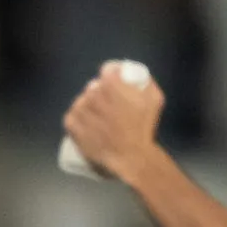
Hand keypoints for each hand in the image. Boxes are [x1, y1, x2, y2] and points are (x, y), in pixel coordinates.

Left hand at [62, 59, 166, 182]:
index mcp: (110, 84)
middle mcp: (91, 94)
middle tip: (111, 107)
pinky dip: (78, 119)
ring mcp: (80, 109)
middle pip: (94, 87)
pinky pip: (72, 116)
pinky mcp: (71, 125)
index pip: (107, 70)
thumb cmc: (144, 128)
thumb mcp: (154, 99)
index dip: (113, 75)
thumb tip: (136, 75)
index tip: (117, 83)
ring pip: (82, 101)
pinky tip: (87, 124)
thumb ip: (146, 81)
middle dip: (102, 93)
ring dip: (89, 106)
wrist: (130, 157)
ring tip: (100, 119)